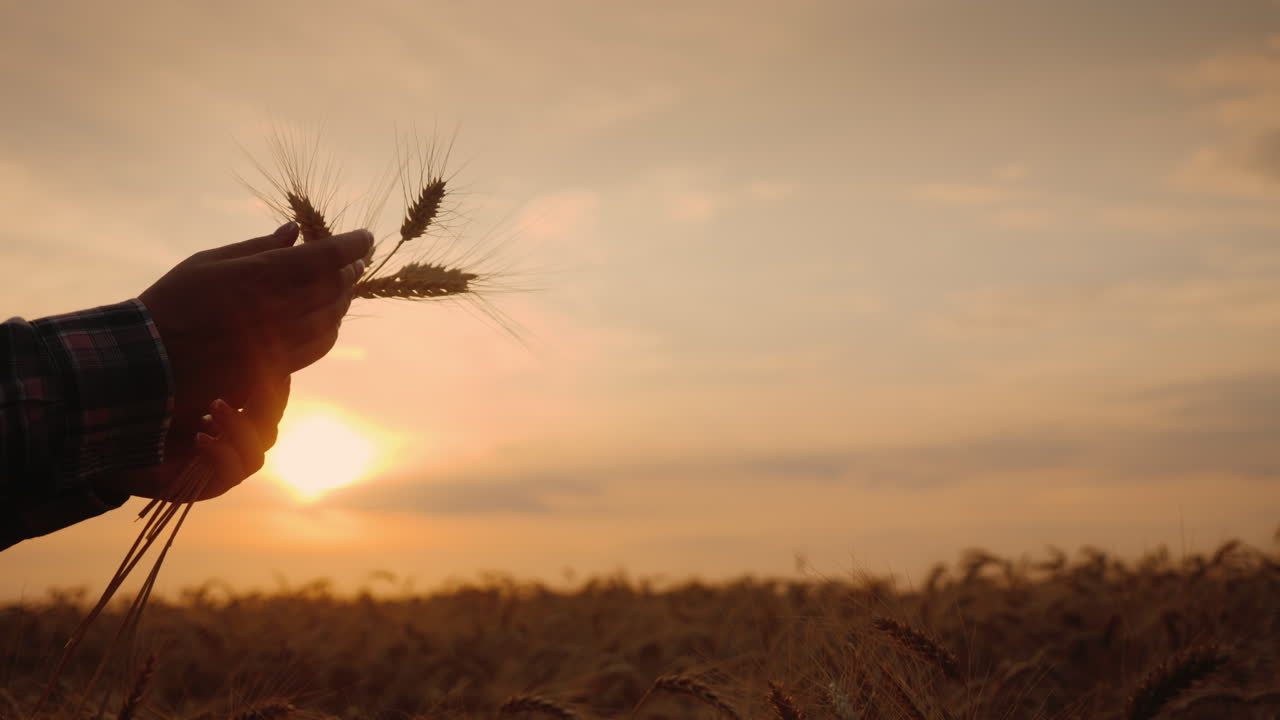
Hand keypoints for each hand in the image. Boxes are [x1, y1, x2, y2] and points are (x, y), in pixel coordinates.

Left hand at [94, 376, 289, 501]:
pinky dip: (221, 452)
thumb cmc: (137, 408)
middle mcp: (232, 442)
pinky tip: (200, 437)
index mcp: (229, 415)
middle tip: (247, 383)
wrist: (103, 445)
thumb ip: (204, 365)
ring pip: (258, 451)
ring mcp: (223, 466)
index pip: (269, 404)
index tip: (275, 368)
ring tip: (214, 408)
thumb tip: (230, 330)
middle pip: (270, 426)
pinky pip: (234, 472)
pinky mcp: (208, 486)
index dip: (276, 388)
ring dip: (240, 427)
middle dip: (264, 405)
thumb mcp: (176, 380)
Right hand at [139, 222, 369, 442]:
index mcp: (260, 276)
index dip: (352, 245)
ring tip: (346, 286)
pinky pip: (320, 345)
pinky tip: (330, 319)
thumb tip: (294, 231)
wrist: (151, 361)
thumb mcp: (209, 261)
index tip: (366, 237)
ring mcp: (281, 342)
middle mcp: (278, 310)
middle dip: (351, 270)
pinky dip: (332, 328)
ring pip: (332, 317)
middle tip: (356, 261)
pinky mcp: (278, 367)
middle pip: (335, 286)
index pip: (324, 256)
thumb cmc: (174, 302)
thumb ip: (257, 247)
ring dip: (344, 299)